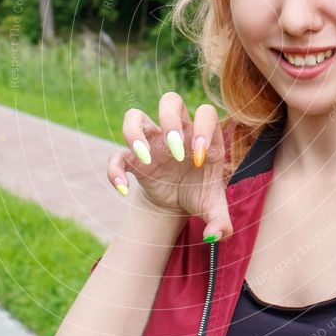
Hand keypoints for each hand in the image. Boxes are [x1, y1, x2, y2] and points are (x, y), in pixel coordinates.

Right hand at [107, 92, 232, 241]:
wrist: (177, 202)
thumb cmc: (199, 194)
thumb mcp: (213, 208)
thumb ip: (221, 222)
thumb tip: (215, 234)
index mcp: (201, 137)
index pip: (205, 113)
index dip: (203, 129)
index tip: (200, 159)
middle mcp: (176, 133)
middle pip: (170, 100)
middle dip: (171, 121)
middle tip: (176, 153)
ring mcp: (152, 142)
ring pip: (136, 114)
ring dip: (136, 132)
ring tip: (146, 159)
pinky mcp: (133, 158)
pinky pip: (117, 154)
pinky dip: (115, 168)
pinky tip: (122, 187)